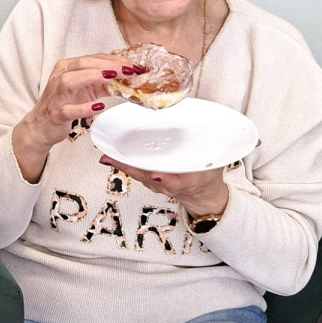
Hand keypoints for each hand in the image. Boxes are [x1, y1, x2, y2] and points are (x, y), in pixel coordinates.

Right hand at [13, 54, 135, 181]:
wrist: (41, 126)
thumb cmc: (63, 104)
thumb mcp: (85, 90)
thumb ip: (102, 82)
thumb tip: (127, 78)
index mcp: (67, 68)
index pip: (92, 58)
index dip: (114, 60)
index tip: (132, 65)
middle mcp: (60, 77)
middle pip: (83, 64)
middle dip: (108, 65)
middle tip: (129, 69)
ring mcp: (57, 95)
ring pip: (71, 80)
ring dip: (94, 77)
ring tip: (113, 77)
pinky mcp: (57, 114)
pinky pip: (70, 109)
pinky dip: (85, 107)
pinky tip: (99, 106)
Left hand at [98, 155, 229, 217]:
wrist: (202, 194)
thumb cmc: (206, 177)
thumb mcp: (215, 166)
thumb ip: (212, 153)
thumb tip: (213, 127)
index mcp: (186, 181)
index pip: (175, 181)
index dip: (164, 178)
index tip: (156, 175)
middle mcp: (168, 183)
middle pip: (146, 176)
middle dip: (129, 168)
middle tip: (111, 160)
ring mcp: (157, 182)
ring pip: (137, 174)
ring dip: (121, 166)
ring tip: (107, 156)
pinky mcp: (150, 179)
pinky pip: (135, 171)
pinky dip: (123, 164)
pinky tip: (111, 157)